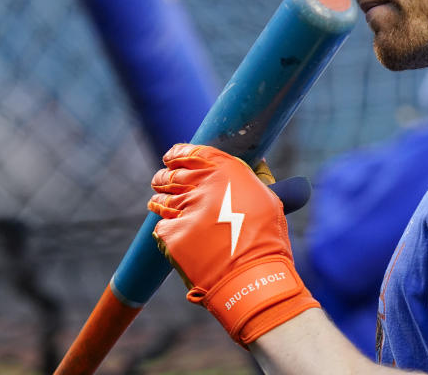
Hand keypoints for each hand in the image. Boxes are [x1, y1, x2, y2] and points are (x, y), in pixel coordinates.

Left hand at [148, 143, 320, 345]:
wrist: (253, 276)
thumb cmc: (267, 238)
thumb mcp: (269, 199)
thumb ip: (253, 179)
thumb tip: (254, 162)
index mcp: (227, 171)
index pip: (192, 152)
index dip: (178, 154)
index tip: (171, 157)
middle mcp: (203, 185)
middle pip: (172, 175)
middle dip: (164, 177)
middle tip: (161, 180)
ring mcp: (185, 209)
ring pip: (162, 199)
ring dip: (160, 199)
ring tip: (158, 202)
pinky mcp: (172, 234)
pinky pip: (162, 225)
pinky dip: (167, 227)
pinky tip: (172, 230)